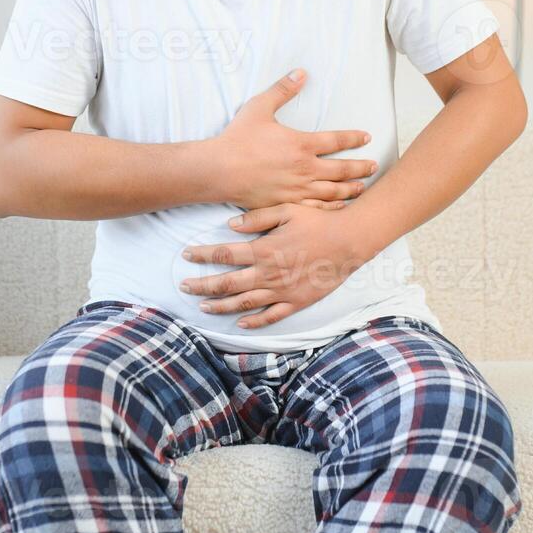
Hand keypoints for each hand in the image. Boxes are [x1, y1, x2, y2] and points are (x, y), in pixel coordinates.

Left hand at [177, 203, 379, 328]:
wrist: (349, 242)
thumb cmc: (318, 221)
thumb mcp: (287, 210)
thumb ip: (257, 217)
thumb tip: (230, 225)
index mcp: (263, 249)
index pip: (224, 254)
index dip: (202, 255)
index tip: (186, 255)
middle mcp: (268, 273)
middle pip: (227, 283)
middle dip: (202, 286)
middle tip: (183, 287)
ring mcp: (282, 290)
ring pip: (244, 303)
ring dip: (221, 306)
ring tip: (204, 307)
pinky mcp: (296, 301)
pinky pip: (271, 316)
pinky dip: (254, 321)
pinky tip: (240, 322)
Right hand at [209, 68, 377, 210]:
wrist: (219, 170)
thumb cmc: (238, 139)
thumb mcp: (260, 107)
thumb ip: (282, 90)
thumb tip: (301, 73)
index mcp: (301, 144)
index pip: (336, 140)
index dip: (354, 138)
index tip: (366, 137)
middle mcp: (305, 168)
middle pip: (342, 169)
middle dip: (360, 167)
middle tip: (374, 166)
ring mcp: (297, 189)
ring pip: (333, 191)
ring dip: (351, 188)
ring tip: (363, 187)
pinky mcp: (287, 203)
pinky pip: (316, 207)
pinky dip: (332, 206)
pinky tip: (339, 206)